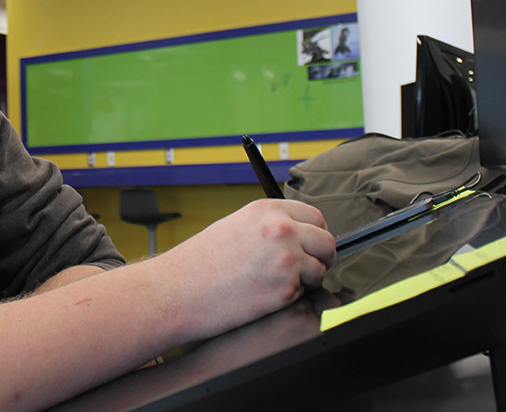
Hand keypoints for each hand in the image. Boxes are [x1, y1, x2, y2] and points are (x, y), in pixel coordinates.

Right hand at [152, 199, 335, 340]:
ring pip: (321, 268)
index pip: (315, 216)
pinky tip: (264, 295)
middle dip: (319, 257)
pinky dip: (291, 296)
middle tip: (300, 269)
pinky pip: (305, 292)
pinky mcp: (286, 288)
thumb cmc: (200, 263)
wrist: (178, 290)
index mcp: (267, 210)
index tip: (307, 246)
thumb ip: (269, 225)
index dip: (313, 234)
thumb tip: (299, 233)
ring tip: (275, 283)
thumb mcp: (236, 226)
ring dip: (306, 278)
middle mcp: (280, 229)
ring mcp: (286, 258)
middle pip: (327, 241)